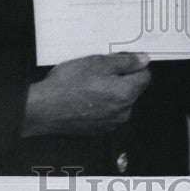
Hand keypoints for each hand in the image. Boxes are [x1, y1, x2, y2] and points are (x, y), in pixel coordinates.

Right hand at [21, 52, 151, 137]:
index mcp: (126, 94)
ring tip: (90, 84)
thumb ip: (125, 62)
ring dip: (111, 91)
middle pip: (133, 89)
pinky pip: (108, 112)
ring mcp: (111, 123)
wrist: (43, 109)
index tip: (124, 61)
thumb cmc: (67, 87)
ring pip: (120, 101)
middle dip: (122, 78)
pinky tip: (85, 97)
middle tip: (100, 71)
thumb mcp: (98, 63)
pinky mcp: (99, 130)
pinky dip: (101, 104)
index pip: (146, 76)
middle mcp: (122, 112)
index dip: (135, 65)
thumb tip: (142, 60)